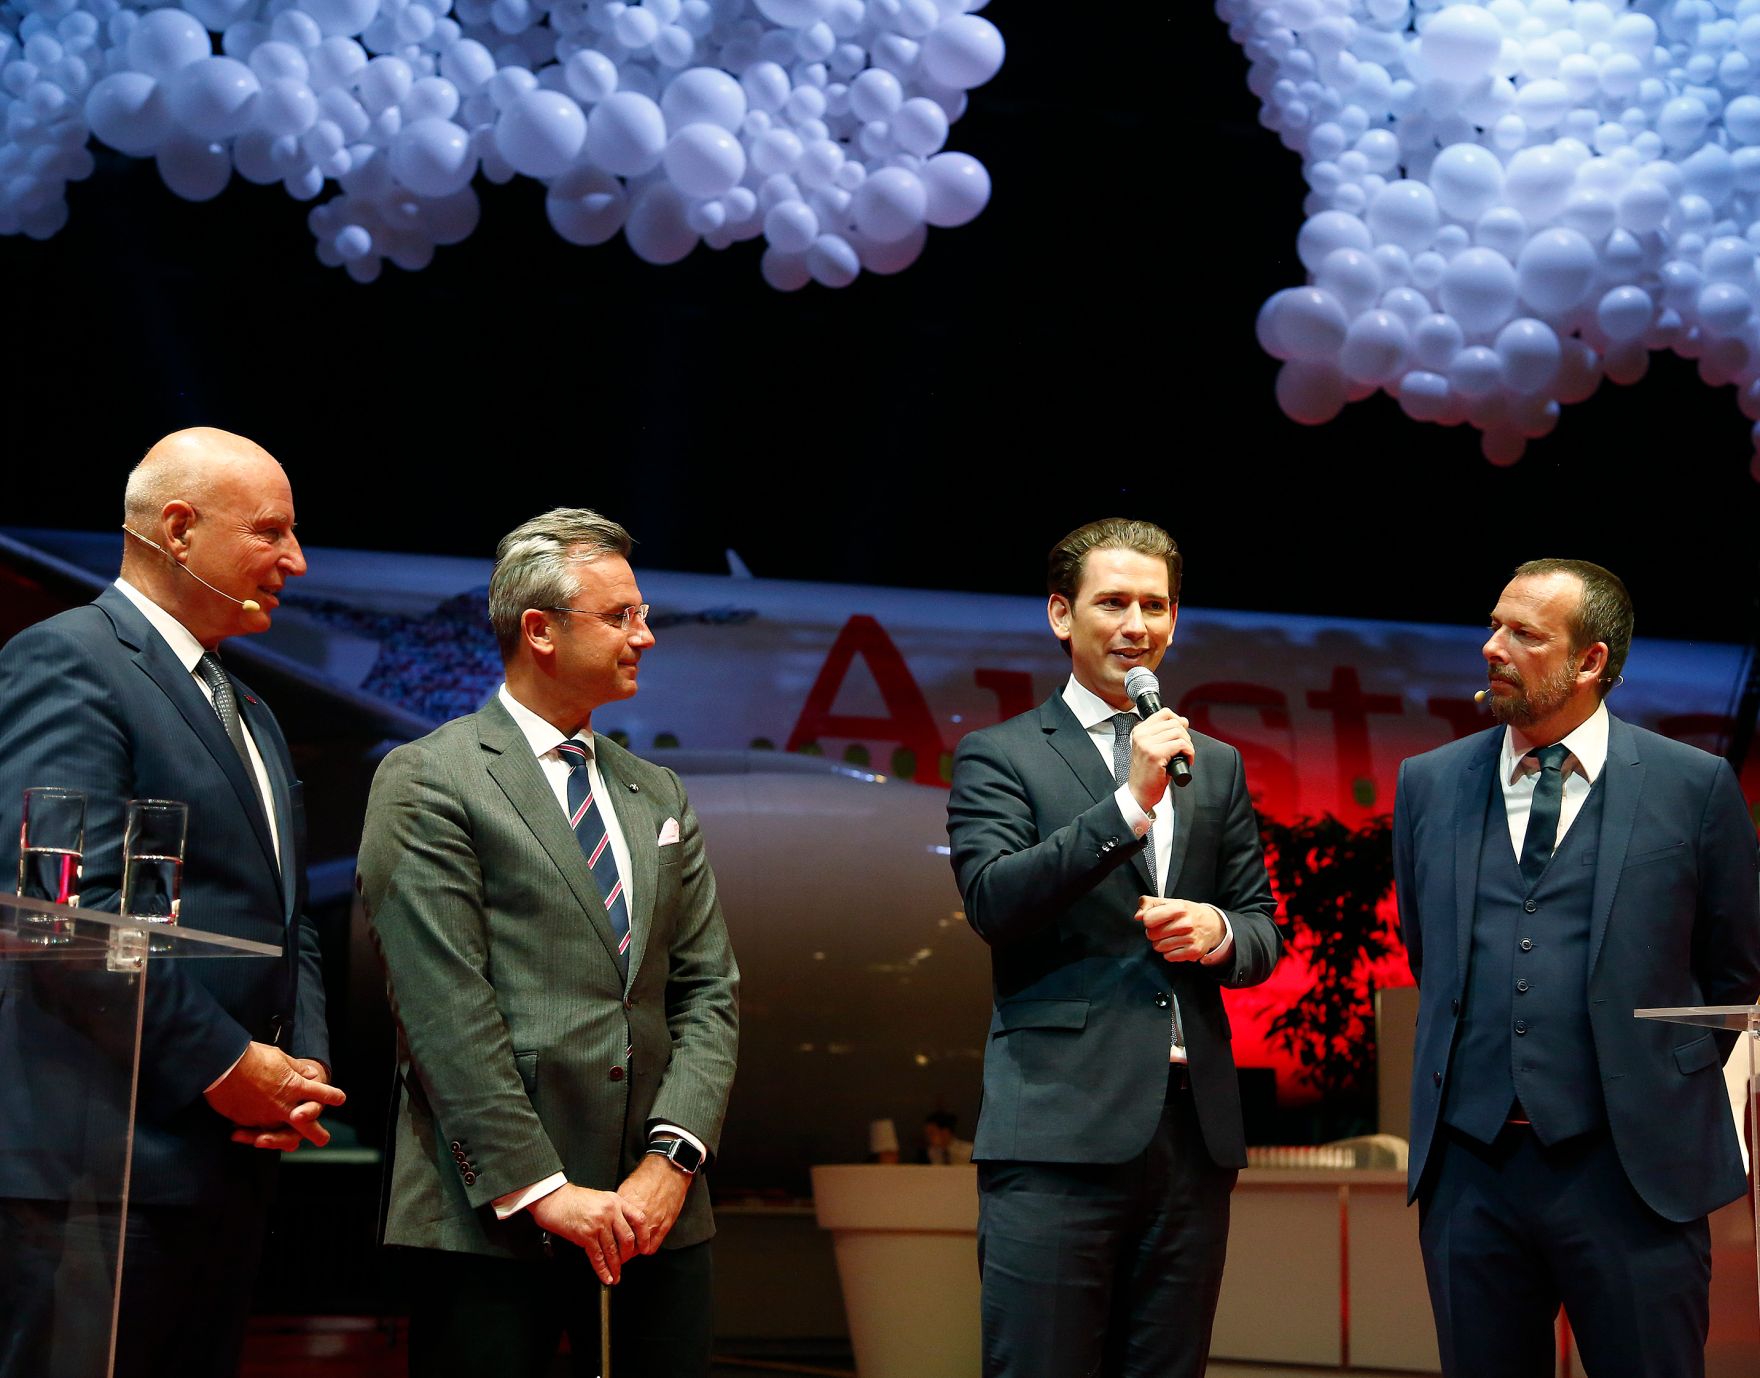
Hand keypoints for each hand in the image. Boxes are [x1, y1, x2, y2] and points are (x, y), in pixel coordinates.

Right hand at [206, 1043, 344, 1147]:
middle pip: (307, 1124)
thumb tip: (309, 1074)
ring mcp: (266, 1116)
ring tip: (291, 1145)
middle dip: (316, 1132)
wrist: (224, 1066)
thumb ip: (295, 1069)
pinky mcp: (248, 1122)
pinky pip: (258, 1131)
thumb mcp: (280, 1058)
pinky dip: (258, 1133)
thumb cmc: (253, 1057)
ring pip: (281, 1134)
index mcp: (295, 1086)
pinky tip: (259, 1136)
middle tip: (323, 1139)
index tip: (340, 1099)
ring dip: (284, 1140)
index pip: (321, 1093)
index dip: (331, 1096)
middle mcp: (284, 1105)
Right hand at [529, 1184, 643, 1283]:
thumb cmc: (573, 1198)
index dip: (644, 1236)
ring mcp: (598, 1224)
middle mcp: (610, 1212)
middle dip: (628, 1255)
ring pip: (613, 1250)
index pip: (639, 1219)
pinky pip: (597, 1256)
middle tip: (626, 1263)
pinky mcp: (585, 1235)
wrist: (553, 1198)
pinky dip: (602, 1270)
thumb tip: (622, 1230)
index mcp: (616, 1201)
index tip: (645, 1247)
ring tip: (616, 1276)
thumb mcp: (600, 1198)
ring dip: (615, 1267)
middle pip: (628, 1238)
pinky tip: (605, 1276)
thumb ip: (613, 1211)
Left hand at [615, 1151, 693, 1255]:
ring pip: (637, 1249)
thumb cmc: (648, 1176)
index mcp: (626, 1207)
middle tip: (617, 1250)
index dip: (609, 1241)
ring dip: (633, 1251)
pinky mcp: (665, 1226)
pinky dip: (646, 1249)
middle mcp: (638, 1217)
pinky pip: (652, 1246)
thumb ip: (618, 1206)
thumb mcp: (626, 1188)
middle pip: (624, 1244)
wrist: (669, 1170)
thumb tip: (609, 1217)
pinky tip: (643, 1245)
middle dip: (619, 1249)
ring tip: (629, 1249)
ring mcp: (653, 1223)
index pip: (613, 1233)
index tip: (608, 1243)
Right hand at [1127, 709, 1192, 813]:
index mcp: (1139, 731)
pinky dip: (1189, 752)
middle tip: (1183, 750)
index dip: (1178, 721)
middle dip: (1185, 736)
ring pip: (1179, 732)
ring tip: (1184, 755)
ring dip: (1188, 745)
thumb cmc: (1146, 774)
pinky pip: (1181, 745)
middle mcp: (1141, 735)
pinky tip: (1186, 760)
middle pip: (1174, 722)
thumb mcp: (1151, 748)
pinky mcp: (1155, 754)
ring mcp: (1147, 744)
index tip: (1181, 733)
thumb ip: (1163, 734)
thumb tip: (1183, 721)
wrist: (1139, 793)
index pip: (1164, 713)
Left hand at [1135, 897, 1223, 963]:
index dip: (1148, 920)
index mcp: (1178, 908)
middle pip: (1151, 935)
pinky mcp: (1193, 952)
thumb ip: (1149, 904)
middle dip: (1154, 932)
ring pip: (1158, 947)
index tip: (1155, 919)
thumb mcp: (1170, 902)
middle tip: (1164, 929)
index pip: (1148, 919)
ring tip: (1171, 936)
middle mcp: (1185, 924)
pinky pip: (1168, 957)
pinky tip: (1177, 945)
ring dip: (1161, 943)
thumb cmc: (1188, 913)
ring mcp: (1190, 939)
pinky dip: (1170, 952)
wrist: (1213, 925)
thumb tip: (1137, 916)